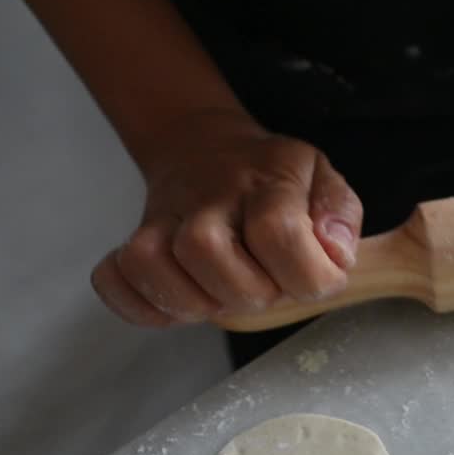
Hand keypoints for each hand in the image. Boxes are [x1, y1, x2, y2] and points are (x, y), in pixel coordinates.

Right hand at [91, 110, 361, 325]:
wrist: (206, 149)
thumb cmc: (274, 179)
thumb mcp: (324, 180)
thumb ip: (339, 216)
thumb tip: (334, 254)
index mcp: (267, 179)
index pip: (277, 233)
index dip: (307, 275)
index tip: (318, 279)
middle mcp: (208, 196)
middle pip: (207, 251)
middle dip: (248, 291)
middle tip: (265, 284)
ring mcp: (163, 218)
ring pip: (154, 264)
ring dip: (194, 299)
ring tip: (221, 293)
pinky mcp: (134, 242)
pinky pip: (114, 281)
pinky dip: (140, 305)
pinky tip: (178, 300)